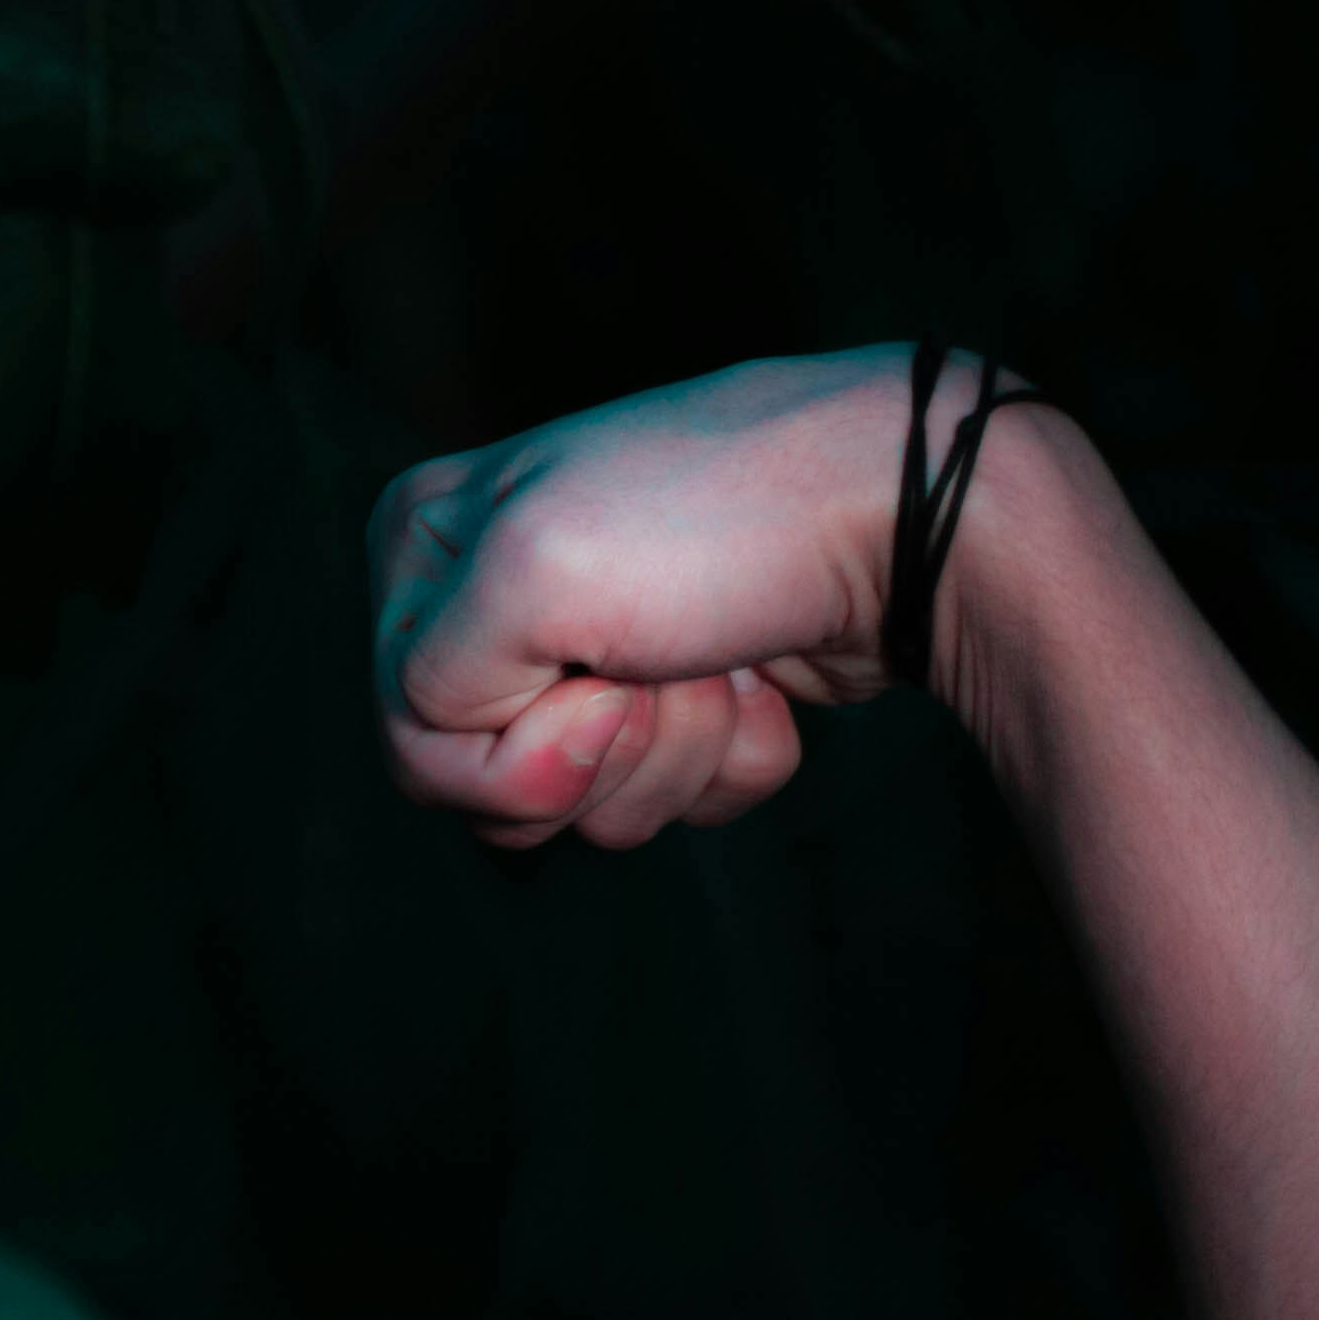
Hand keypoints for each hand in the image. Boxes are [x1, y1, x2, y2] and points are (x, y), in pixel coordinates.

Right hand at [368, 346, 972, 850]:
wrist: (911, 514)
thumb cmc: (724, 521)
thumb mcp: (528, 574)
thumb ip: (428, 685)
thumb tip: (482, 757)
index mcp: (423, 543)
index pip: (406, 727)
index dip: (507, 741)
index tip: (596, 668)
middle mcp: (490, 598)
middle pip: (490, 784)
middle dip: (602, 750)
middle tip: (664, 658)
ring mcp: (589, 652)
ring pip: (584, 806)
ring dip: (676, 751)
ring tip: (723, 656)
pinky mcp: (677, 697)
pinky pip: (668, 798)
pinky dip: (730, 757)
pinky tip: (764, 678)